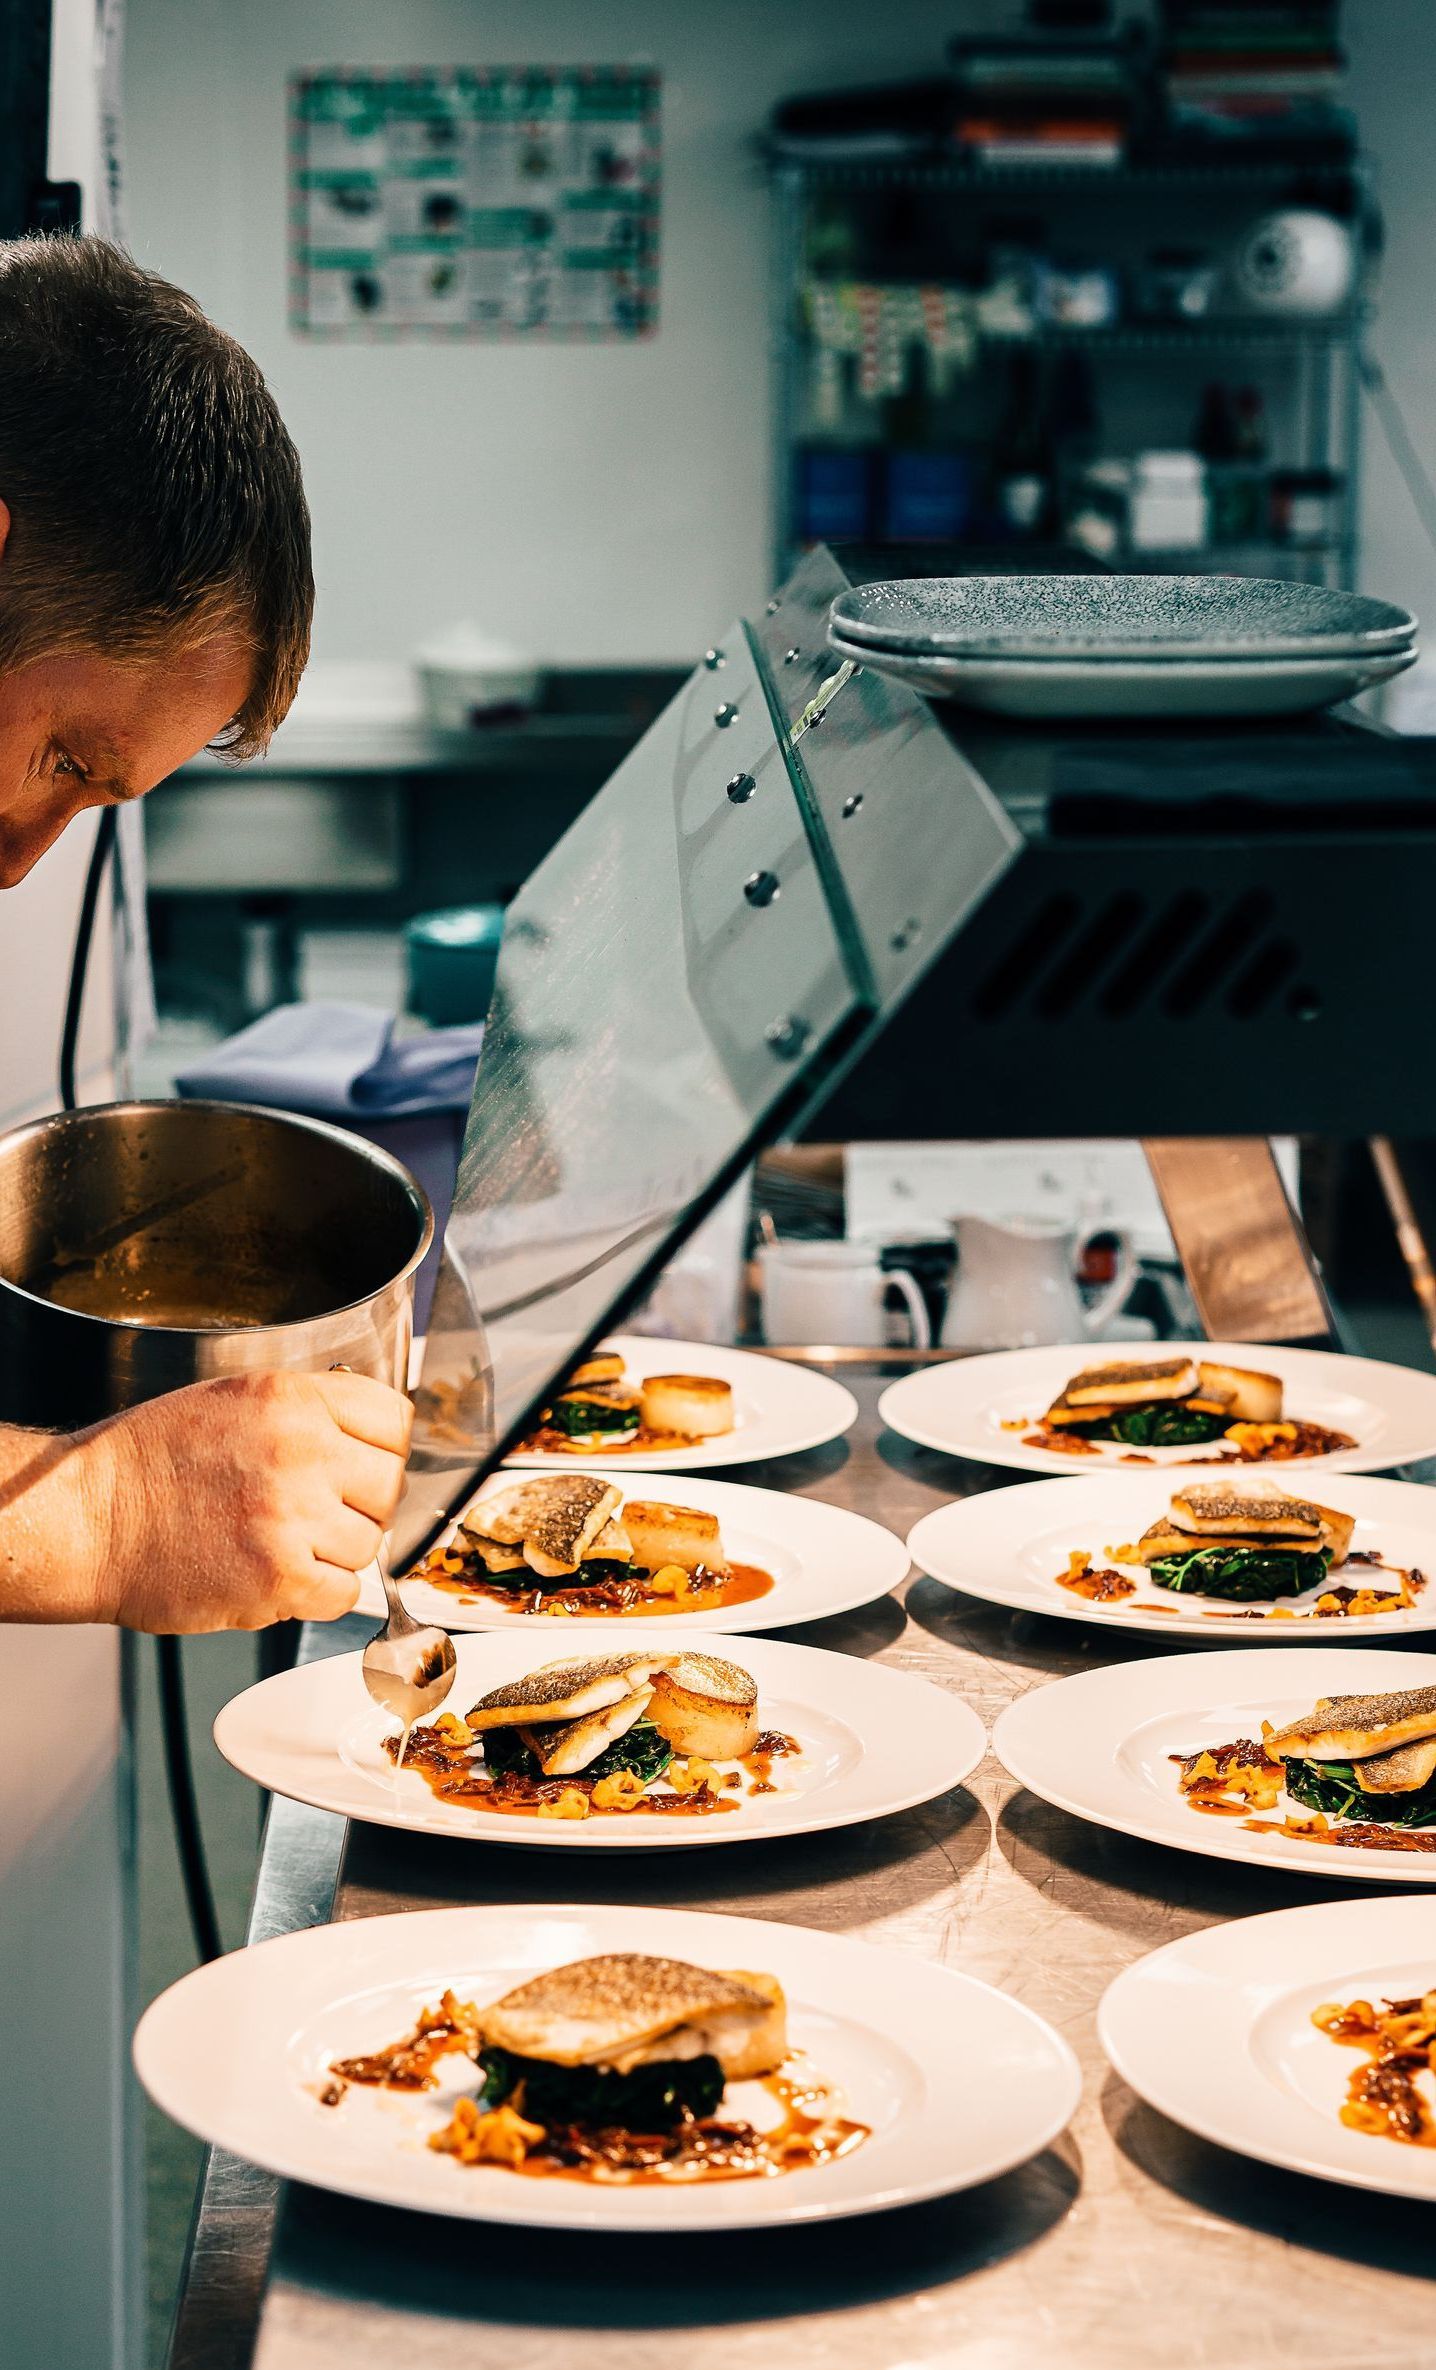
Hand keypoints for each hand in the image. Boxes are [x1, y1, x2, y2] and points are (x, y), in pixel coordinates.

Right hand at [76, 1369, 412, 1632]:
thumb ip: (312, 1411)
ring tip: (282, 1540)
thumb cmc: (151, 1462)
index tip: (370, 1465)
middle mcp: (300, 1449)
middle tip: (320, 1510)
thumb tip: (378, 1439)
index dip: (387, 1449)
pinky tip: (278, 1573)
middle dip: (363, 1502)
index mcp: (291, 1397)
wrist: (89, 1518)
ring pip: (370, 1544)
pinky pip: (345, 1593)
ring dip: (336, 1551)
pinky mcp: (280, 1576)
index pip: (397, 1420)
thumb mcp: (236, 1400)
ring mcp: (292, 1515)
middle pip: (391, 1485)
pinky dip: (318, 1593)